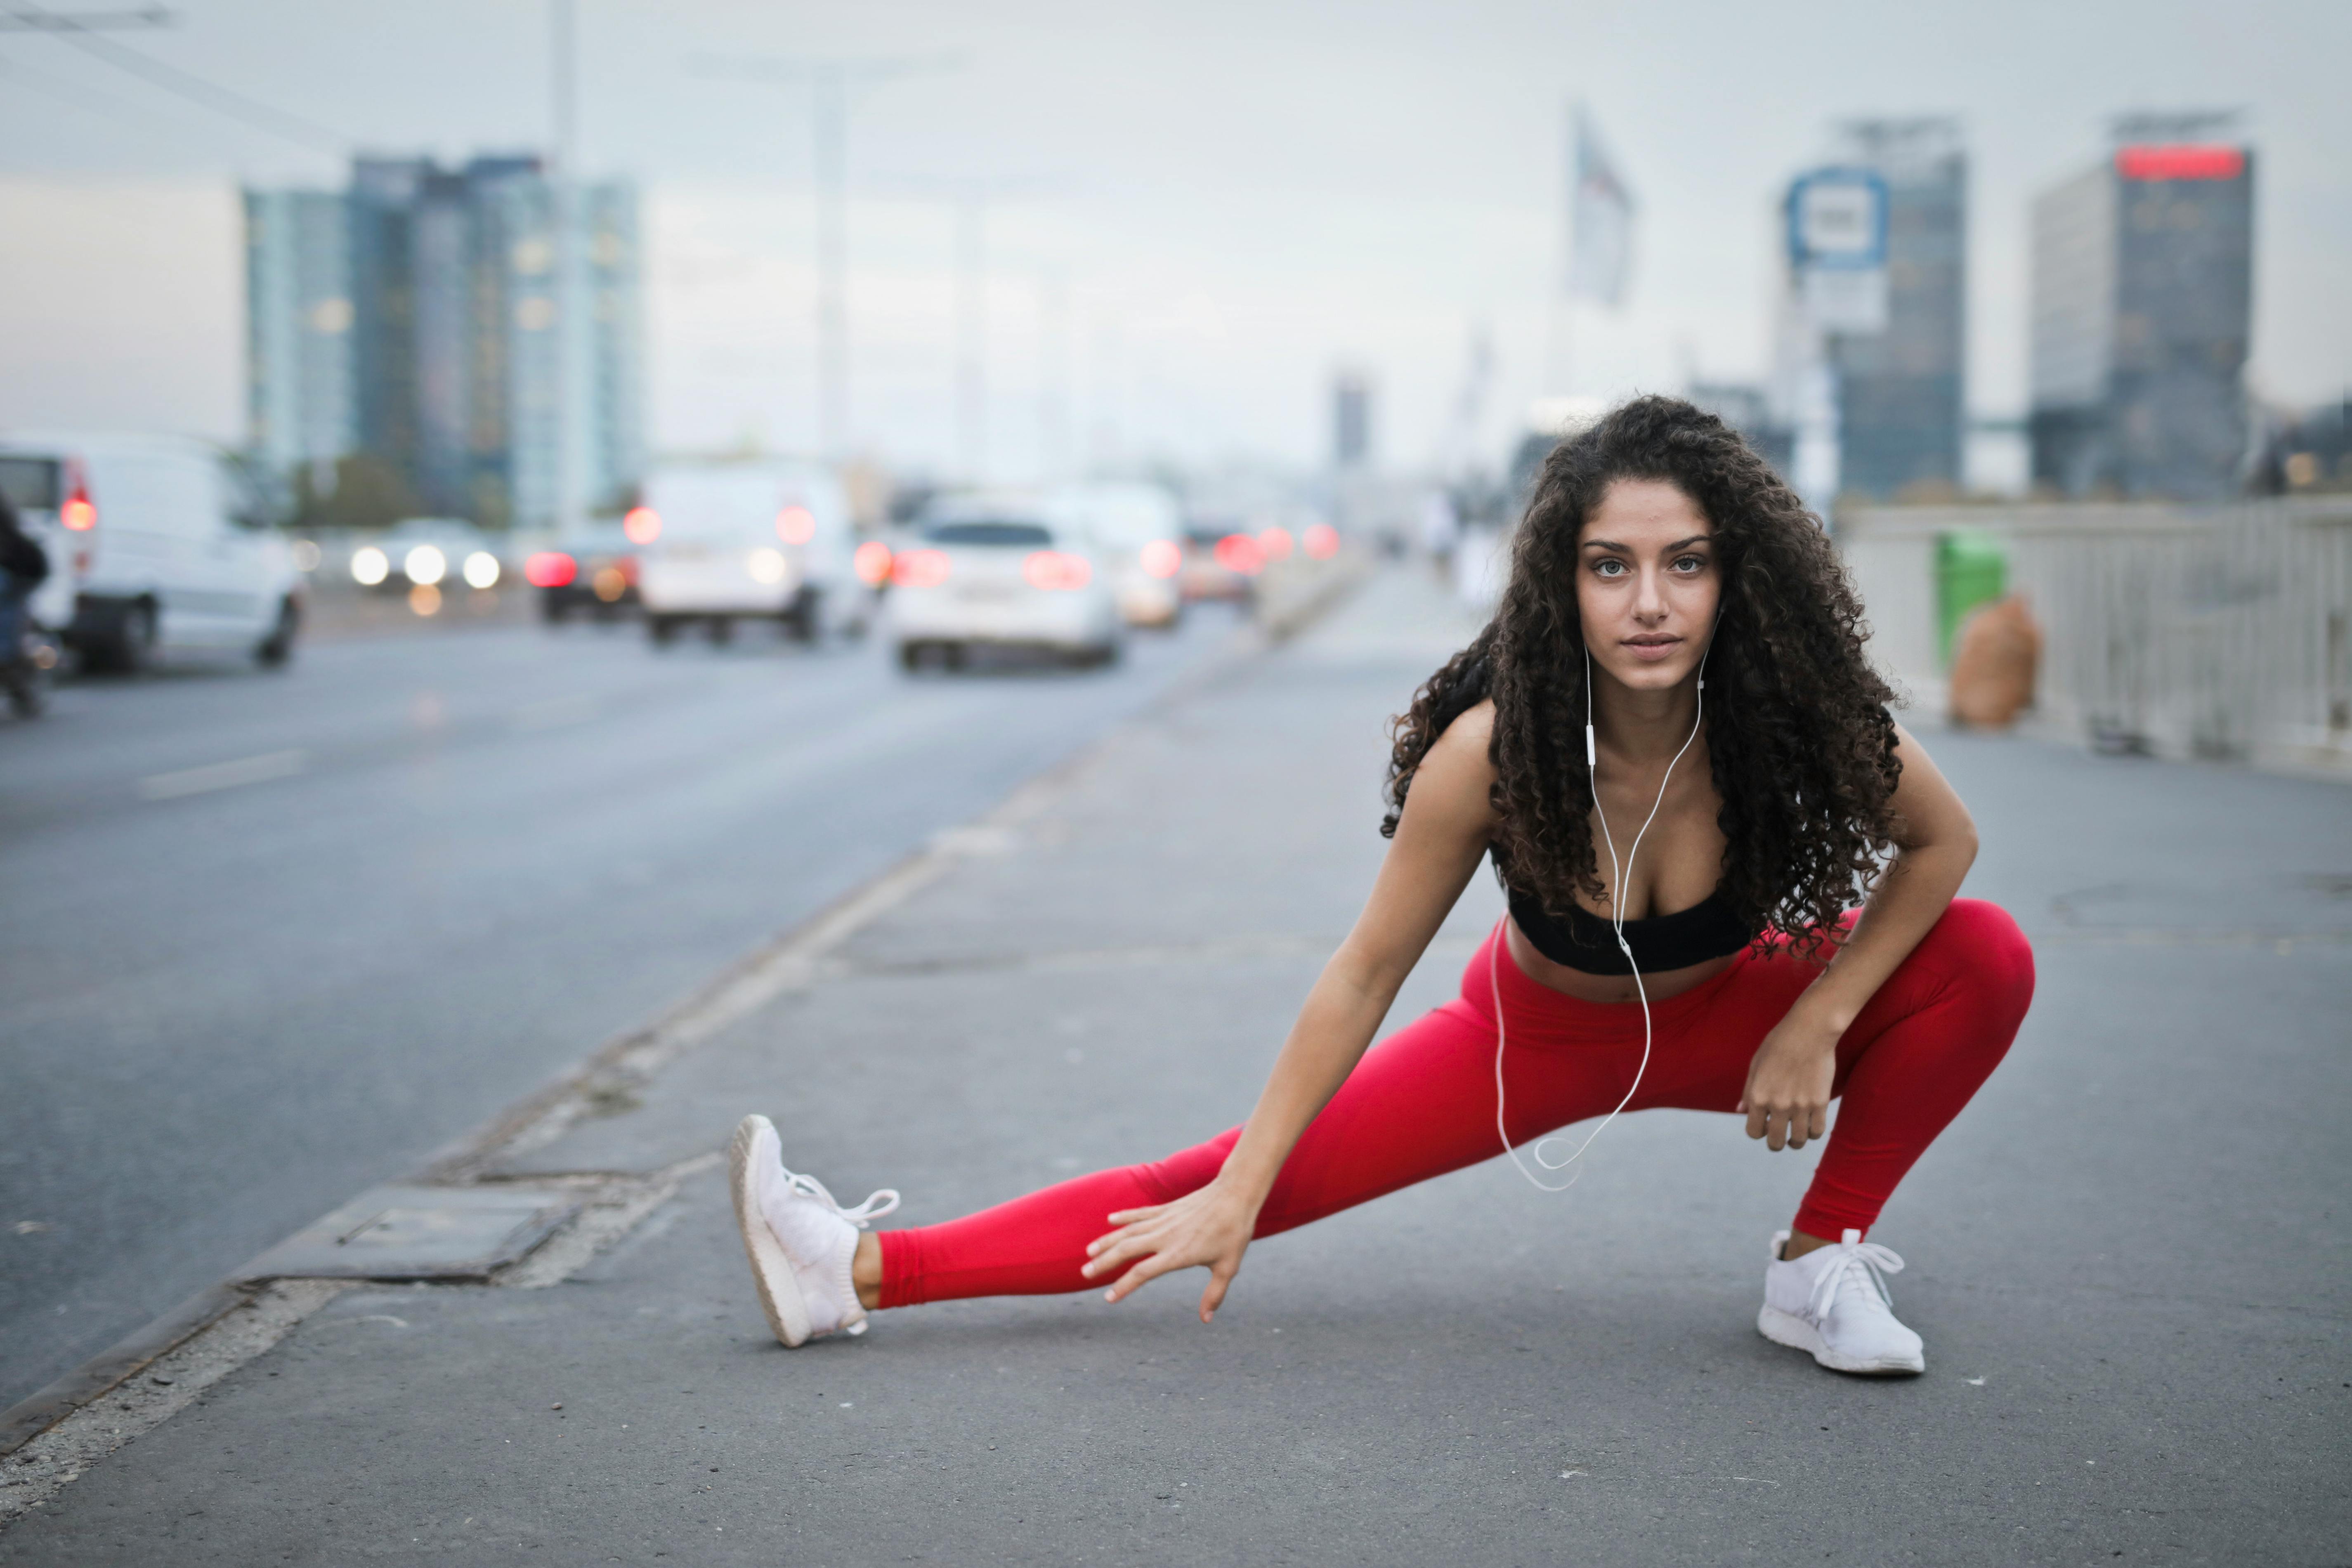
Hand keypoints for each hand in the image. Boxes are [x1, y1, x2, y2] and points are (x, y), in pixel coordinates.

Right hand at [1080, 1178, 1259, 1322]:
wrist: (1236, 1194)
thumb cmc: (1234, 1232)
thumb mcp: (1228, 1267)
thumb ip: (1214, 1294)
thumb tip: (1206, 1319)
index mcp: (1178, 1254)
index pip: (1143, 1272)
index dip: (1123, 1286)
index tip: (1109, 1298)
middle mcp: (1165, 1236)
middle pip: (1126, 1250)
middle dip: (1104, 1262)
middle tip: (1085, 1273)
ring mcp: (1164, 1220)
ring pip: (1128, 1231)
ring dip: (1107, 1241)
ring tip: (1089, 1251)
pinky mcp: (1167, 1208)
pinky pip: (1140, 1213)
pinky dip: (1124, 1216)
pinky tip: (1110, 1220)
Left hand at [1737, 1011, 1841, 1151]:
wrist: (1809, 1031)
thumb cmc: (1778, 1044)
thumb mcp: (1755, 1065)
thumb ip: (1748, 1091)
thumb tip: (1740, 1111)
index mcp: (1758, 1096)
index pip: (1753, 1132)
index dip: (1757, 1132)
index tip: (1763, 1127)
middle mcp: (1777, 1105)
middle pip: (1775, 1142)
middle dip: (1775, 1143)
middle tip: (1779, 1138)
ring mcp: (1800, 1105)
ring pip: (1798, 1140)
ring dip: (1795, 1142)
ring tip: (1795, 1137)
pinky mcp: (1820, 1103)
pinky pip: (1817, 1131)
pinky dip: (1812, 1133)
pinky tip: (1810, 1127)